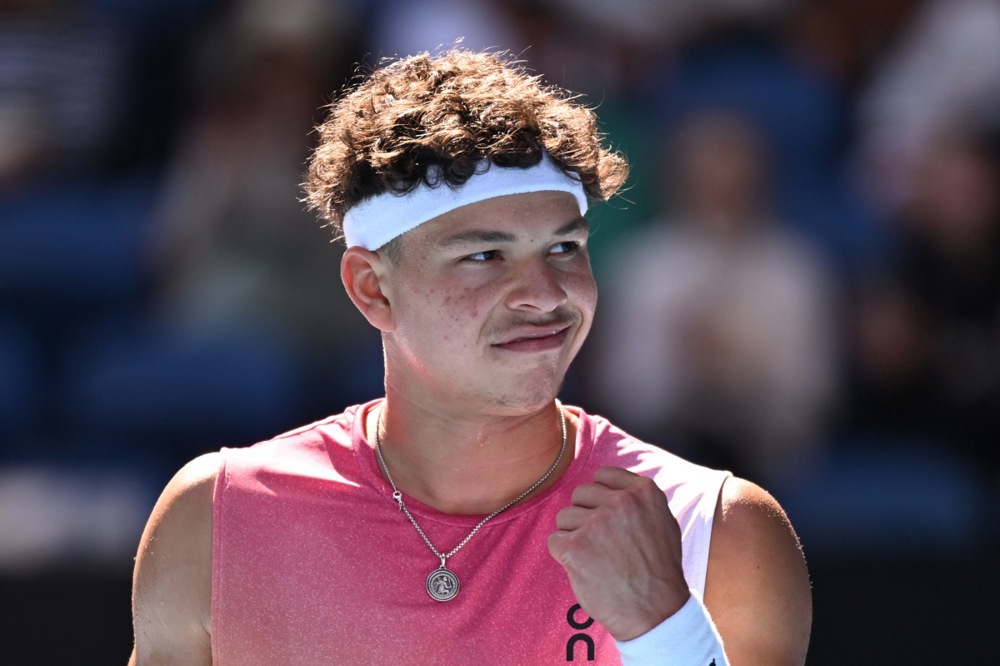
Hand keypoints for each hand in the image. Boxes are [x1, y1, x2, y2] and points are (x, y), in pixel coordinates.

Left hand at [547, 466, 689, 640]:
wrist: (656, 613)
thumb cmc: (659, 572)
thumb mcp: (663, 523)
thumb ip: (639, 500)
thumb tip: (611, 485)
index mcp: (643, 492)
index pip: (602, 476)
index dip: (600, 498)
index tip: (606, 517)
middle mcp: (620, 502)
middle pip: (580, 495)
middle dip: (585, 517)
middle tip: (601, 544)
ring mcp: (597, 523)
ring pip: (564, 517)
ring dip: (574, 537)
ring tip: (596, 559)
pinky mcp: (576, 547)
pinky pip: (555, 540)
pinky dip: (564, 556)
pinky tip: (585, 569)